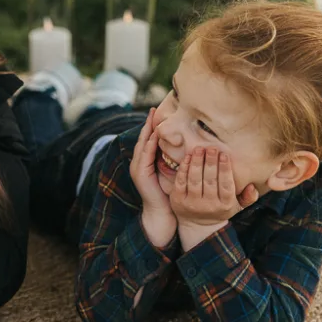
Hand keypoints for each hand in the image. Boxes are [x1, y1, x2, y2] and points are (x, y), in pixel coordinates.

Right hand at [129, 108, 176, 246]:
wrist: (161, 212)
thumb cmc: (168, 194)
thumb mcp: (170, 173)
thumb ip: (172, 160)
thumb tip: (184, 147)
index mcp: (145, 162)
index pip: (148, 140)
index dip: (152, 126)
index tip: (157, 113)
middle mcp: (138, 163)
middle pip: (142, 138)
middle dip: (147, 124)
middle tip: (153, 109)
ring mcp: (137, 168)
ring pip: (142, 144)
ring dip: (147, 131)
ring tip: (152, 118)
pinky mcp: (140, 173)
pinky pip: (144, 155)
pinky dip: (149, 145)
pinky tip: (154, 136)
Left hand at [170, 147, 258, 246]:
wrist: (197, 224)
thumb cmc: (219, 209)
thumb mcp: (237, 206)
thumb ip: (248, 197)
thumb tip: (252, 186)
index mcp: (225, 205)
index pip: (226, 185)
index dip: (225, 169)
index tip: (224, 154)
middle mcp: (208, 205)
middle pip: (210, 181)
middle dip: (211, 162)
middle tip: (212, 148)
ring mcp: (192, 203)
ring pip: (194, 180)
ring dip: (197, 163)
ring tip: (199, 149)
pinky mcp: (178, 200)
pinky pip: (180, 181)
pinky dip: (184, 168)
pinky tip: (188, 157)